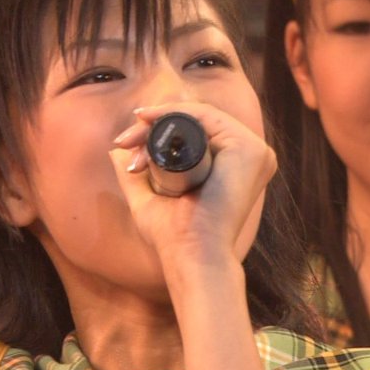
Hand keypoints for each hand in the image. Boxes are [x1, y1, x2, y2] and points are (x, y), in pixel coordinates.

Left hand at [108, 102, 275, 268]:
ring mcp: (254, 152)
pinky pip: (209, 117)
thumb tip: (115, 153)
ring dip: (159, 121)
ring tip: (130, 141)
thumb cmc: (174, 237)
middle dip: (153, 126)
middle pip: (197, 123)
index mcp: (235, 167)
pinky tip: (149, 122)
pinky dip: (176, 114)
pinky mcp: (250, 149)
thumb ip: (135, 179)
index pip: (196, 133)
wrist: (191, 254)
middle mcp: (249, 157)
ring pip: (199, 117)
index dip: (159, 130)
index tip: (125, 141)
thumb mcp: (148, 200)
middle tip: (123, 141)